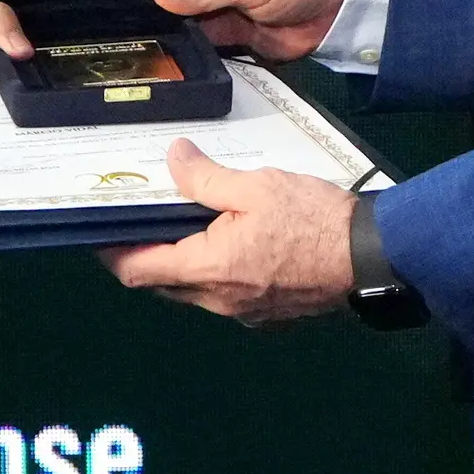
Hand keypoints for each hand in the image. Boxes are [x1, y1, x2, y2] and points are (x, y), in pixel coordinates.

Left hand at [108, 147, 361, 321]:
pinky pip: (223, 296)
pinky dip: (213, 273)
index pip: (138, 271)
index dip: (111, 252)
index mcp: (208, 269)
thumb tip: (172, 159)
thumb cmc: (312, 218)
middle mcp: (218, 301)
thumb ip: (205, 177)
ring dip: (182, 264)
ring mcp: (243, 313)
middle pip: (161, 284)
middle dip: (146, 255)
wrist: (372, 255)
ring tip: (186, 225)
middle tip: (144, 219)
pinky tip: (227, 243)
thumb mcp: (256, 186)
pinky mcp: (266, 315)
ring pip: (193, 292)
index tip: (101, 228)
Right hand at [151, 0, 351, 64]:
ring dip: (167, 34)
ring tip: (137, 48)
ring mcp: (213, 9)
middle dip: (149, 12)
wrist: (337, 9)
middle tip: (123, 31)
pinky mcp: (225, 35)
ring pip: (179, 24)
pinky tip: (164, 60)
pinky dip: (190, 52)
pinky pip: (200, 45)